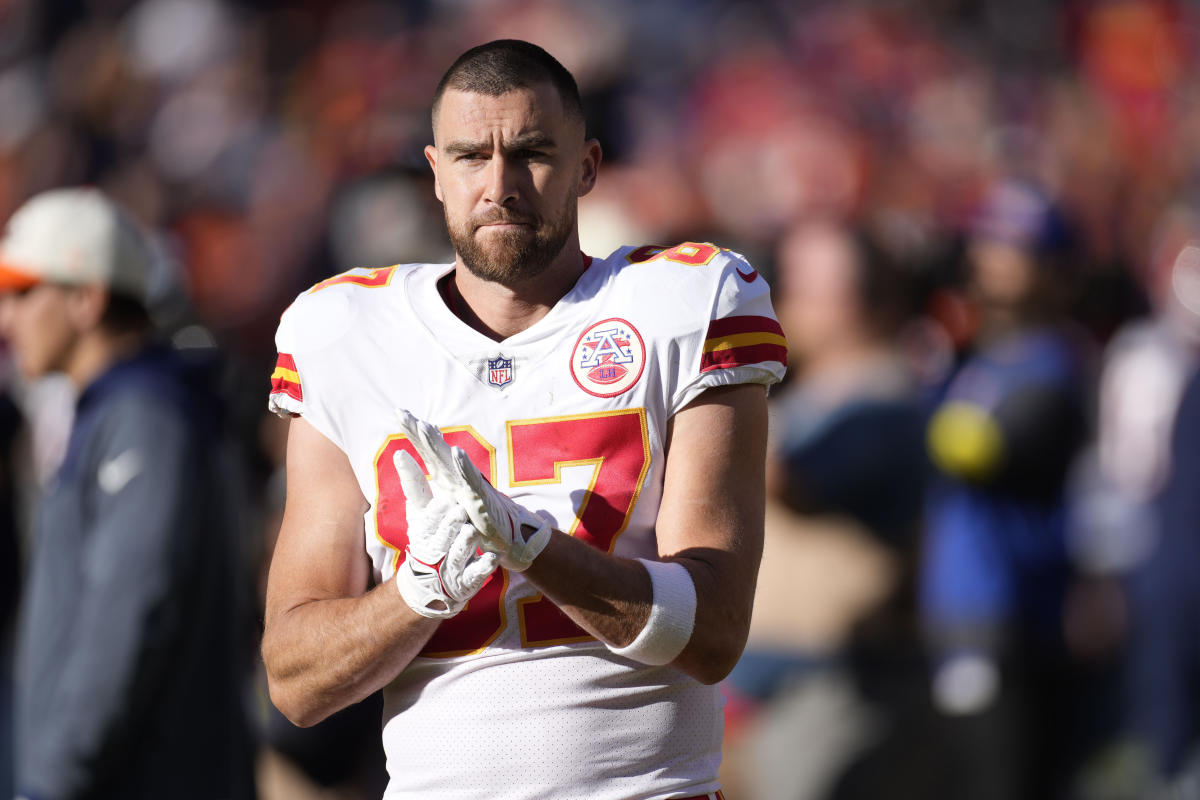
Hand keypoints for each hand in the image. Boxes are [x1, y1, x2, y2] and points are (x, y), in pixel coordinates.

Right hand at [393, 449, 498, 617]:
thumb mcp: (419, 512)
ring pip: (459, 554)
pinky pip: (477, 575)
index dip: (435, 512)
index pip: (427, 521)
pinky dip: (484, 567)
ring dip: (465, 543)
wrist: (429, 585)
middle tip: (460, 511)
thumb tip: (399, 452)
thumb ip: (413, 484)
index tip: (444, 500)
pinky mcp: (467, 582)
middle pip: (443, 537)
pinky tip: (492, 559)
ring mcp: (451, 569)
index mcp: (423, 533)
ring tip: (471, 532)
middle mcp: (436, 551)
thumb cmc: (427, 536)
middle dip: (450, 525)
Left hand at [395, 409, 551, 571]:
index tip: (399, 413)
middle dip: (419, 432)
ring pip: (450, 461)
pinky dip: (464, 467)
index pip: (427, 451)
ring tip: (424, 427)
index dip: (413, 433)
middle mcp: (457, 476)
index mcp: (446, 475)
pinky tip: (457, 452)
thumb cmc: (477, 511)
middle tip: (402, 414)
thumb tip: (416, 450)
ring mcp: (469, 485)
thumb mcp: (448, 494)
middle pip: (435, 451)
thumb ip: (433, 473)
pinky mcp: (481, 499)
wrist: (506, 533)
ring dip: (437, 444)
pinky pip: (472, 481)